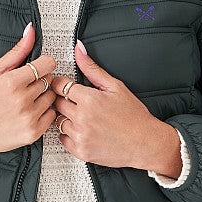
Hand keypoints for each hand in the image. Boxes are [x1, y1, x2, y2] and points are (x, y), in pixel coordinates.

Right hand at [0, 23, 57, 166]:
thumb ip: (16, 52)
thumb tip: (30, 31)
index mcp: (12, 82)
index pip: (47, 64)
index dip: (43, 64)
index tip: (37, 67)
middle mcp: (22, 100)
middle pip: (49, 80)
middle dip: (39, 80)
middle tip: (25, 86)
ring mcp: (28, 118)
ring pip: (51, 97)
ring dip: (42, 96)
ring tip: (26, 99)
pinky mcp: (33, 132)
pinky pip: (51, 115)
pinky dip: (44, 112)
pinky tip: (29, 112)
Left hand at [48, 39, 163, 169]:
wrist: (146, 143)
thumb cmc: (134, 116)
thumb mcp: (115, 86)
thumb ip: (92, 68)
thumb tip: (79, 51)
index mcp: (89, 99)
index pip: (60, 86)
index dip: (61, 84)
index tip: (65, 85)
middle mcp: (82, 118)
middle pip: (56, 103)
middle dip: (63, 99)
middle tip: (75, 101)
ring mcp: (80, 136)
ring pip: (57, 121)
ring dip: (65, 117)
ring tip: (81, 116)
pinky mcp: (81, 151)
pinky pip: (62, 139)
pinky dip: (68, 134)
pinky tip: (81, 129)